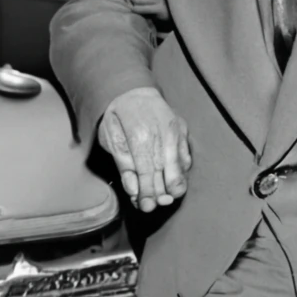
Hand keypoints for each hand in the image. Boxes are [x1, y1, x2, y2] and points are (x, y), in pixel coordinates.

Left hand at [97, 87, 190, 211]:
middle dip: (161, 194)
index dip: (147, 193)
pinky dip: (180, 171)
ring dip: (174, 186)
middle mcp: (162, 133)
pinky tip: (171, 178)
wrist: (133, 89)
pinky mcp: (183, 131)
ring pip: (181, 168)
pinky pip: (186, 158)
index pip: (147, 172)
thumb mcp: (110, 137)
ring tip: (165, 196)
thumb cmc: (118, 116)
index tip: (146, 207)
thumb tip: (133, 188)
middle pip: (166, 173)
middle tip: (154, 205)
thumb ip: (122, 163)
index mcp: (140, 135)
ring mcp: (176, 132)